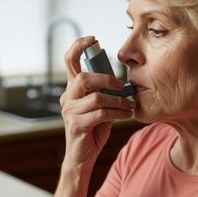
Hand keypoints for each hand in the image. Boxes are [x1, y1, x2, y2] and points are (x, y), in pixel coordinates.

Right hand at [60, 36, 134, 169]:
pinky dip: (118, 113)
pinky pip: (101, 113)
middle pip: (83, 78)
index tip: (93, 39)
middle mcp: (67, 98)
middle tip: (121, 85)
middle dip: (106, 78)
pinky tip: (127, 115)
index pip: (69, 61)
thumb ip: (106, 93)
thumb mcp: (101, 107)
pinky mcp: (77, 125)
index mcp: (72, 90)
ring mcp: (70, 112)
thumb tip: (124, 82)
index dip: (79, 46)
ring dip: (118, 100)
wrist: (83, 157)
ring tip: (130, 105)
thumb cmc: (93, 130)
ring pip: (96, 97)